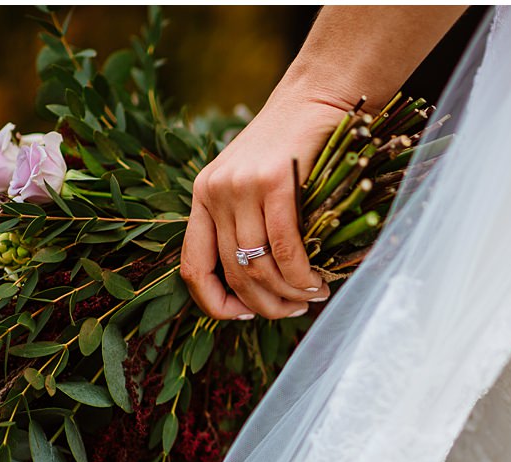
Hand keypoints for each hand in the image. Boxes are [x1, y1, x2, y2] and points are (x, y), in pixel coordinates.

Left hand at [180, 93, 346, 319]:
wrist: (318, 96)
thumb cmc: (296, 148)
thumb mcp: (257, 187)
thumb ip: (251, 226)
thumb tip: (265, 288)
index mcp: (202, 197)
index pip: (192, 268)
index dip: (216, 304)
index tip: (246, 315)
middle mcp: (214, 192)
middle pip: (233, 273)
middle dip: (266, 306)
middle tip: (294, 312)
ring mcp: (240, 187)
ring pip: (258, 266)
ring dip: (289, 295)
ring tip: (313, 297)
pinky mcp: (272, 182)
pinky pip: (285, 247)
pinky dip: (302, 275)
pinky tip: (318, 281)